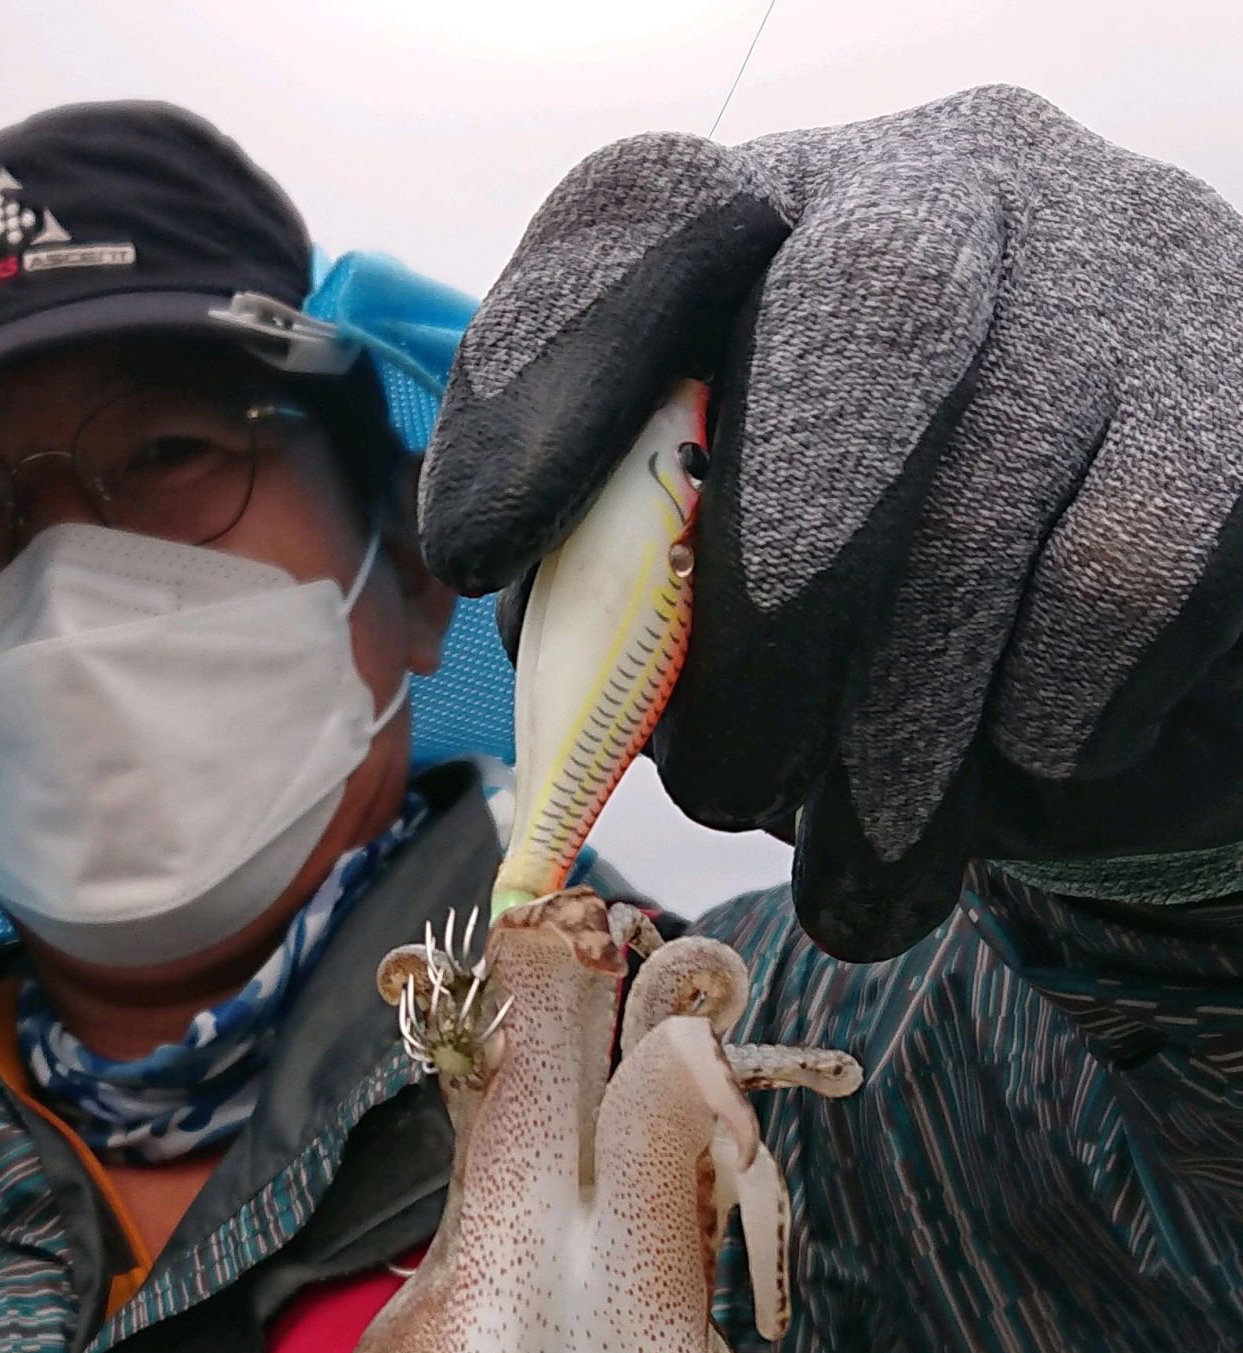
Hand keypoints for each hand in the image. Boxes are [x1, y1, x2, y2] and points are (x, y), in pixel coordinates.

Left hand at [421, 87, 1242, 958]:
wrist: (1132, 649)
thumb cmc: (878, 617)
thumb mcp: (725, 588)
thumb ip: (629, 599)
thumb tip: (581, 692)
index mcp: (780, 221)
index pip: (647, 221)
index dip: (554, 377)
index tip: (478, 551)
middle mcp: (957, 194)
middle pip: (861, 322)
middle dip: (774, 602)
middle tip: (727, 789)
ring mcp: (1123, 272)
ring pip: (998, 495)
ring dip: (900, 741)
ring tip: (860, 866)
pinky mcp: (1236, 405)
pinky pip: (1119, 581)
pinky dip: (1045, 719)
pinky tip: (1022, 762)